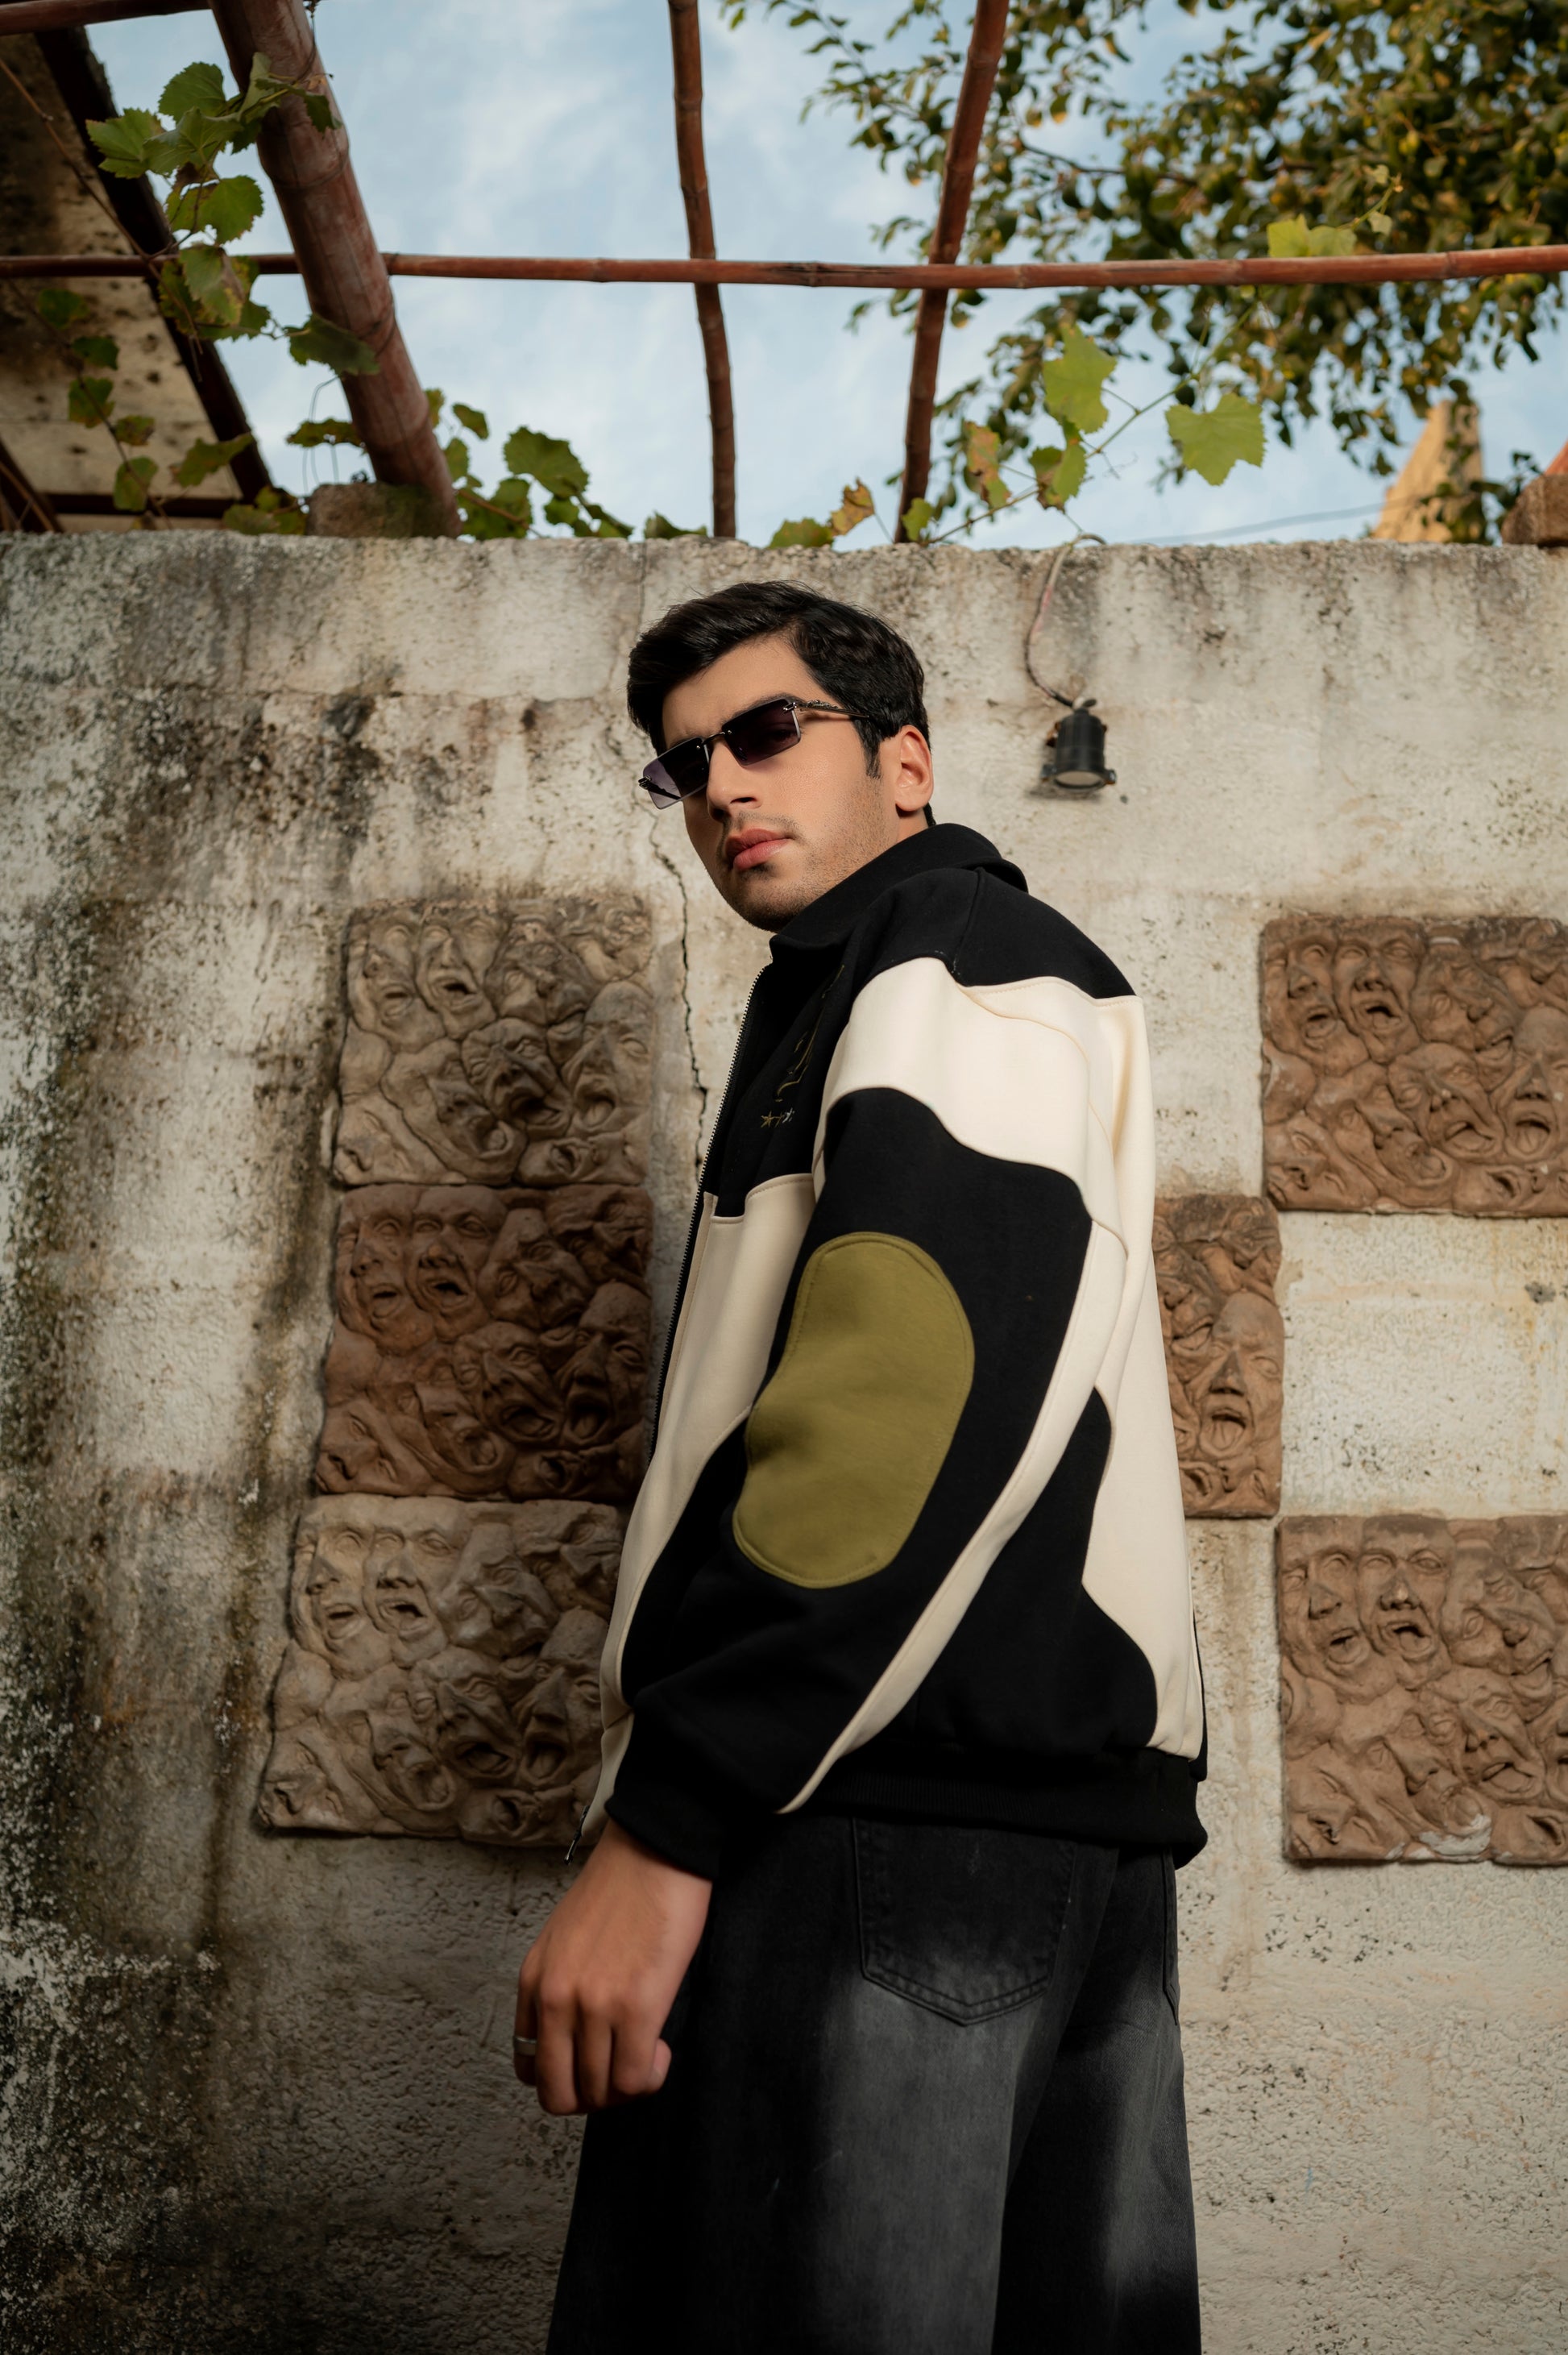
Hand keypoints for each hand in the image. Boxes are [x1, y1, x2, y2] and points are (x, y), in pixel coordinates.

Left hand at [513, 1819, 711, 2114]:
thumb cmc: (622, 1887)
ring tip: (646, 2052)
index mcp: (534, 1981)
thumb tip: (581, 2040)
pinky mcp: (636, 2006)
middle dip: (593, 2096)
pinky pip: (634, 2079)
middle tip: (620, 2071)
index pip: (529, 2067)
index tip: (593, 2063)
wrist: (656, 1847)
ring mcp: (593, 2005)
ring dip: (626, 2086)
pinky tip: (660, 2048)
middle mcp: (555, 1998)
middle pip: (558, 2094)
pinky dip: (649, 2077)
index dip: (565, 2078)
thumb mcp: (566, 1940)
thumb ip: (562, 1988)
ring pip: (600, 2093)